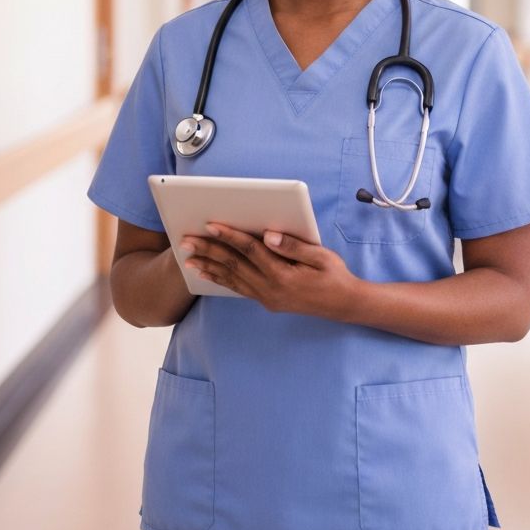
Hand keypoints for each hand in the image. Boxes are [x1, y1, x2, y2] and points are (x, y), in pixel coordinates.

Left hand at [179, 223, 359, 321]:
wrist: (343, 304)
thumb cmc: (334, 276)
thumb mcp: (320, 256)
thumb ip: (293, 246)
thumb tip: (269, 235)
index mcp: (282, 275)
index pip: (250, 251)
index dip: (229, 236)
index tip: (211, 225)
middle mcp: (270, 289)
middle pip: (234, 265)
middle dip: (209, 251)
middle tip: (186, 241)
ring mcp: (267, 297)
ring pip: (231, 279)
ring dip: (209, 266)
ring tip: (188, 257)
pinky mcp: (266, 301)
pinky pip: (238, 288)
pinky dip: (221, 279)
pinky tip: (208, 273)